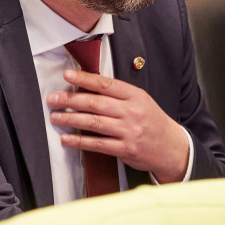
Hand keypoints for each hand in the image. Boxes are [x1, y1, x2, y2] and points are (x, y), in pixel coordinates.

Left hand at [47, 69, 189, 183]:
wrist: (171, 147)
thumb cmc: (152, 121)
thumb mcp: (141, 101)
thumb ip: (118, 95)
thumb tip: (86, 88)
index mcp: (135, 96)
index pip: (106, 84)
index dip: (85, 79)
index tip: (67, 75)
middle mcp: (132, 112)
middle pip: (96, 103)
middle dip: (70, 100)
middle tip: (52, 98)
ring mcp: (128, 131)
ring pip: (94, 123)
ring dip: (71, 119)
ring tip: (55, 116)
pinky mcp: (125, 150)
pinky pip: (97, 144)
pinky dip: (79, 141)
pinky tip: (66, 139)